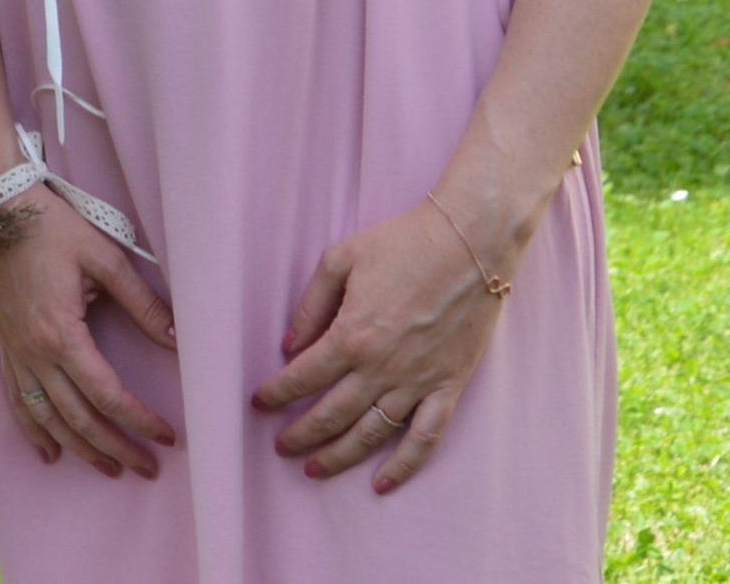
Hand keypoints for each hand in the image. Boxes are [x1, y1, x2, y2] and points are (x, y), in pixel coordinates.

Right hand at [0, 189, 177, 476]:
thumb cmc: (53, 227)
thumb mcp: (104, 256)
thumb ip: (142, 302)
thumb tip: (177, 340)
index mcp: (61, 334)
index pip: (107, 395)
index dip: (140, 420)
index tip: (169, 437)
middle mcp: (34, 352)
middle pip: (77, 418)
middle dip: (115, 448)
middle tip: (147, 468)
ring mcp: (16, 351)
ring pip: (46, 416)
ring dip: (78, 448)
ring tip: (108, 468)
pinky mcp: (6, 345)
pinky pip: (17, 398)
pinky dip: (33, 429)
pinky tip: (48, 451)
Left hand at [255, 199, 513, 492]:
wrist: (471, 246)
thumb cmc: (403, 244)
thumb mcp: (341, 259)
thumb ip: (311, 304)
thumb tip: (289, 345)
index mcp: (352, 334)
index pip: (302, 377)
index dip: (276, 394)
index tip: (258, 404)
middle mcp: (382, 367)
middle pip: (332, 415)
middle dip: (300, 436)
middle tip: (280, 449)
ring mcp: (418, 382)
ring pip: (372, 435)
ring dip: (340, 457)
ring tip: (314, 471)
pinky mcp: (450, 388)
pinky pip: (425, 438)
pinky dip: (404, 466)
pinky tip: (382, 484)